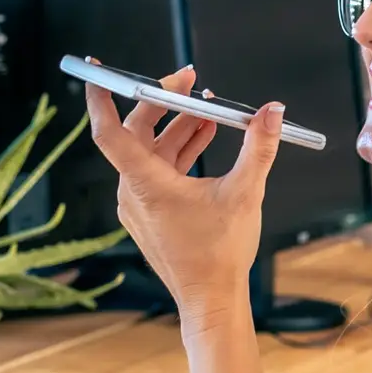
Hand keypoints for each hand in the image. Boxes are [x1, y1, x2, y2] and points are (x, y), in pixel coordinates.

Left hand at [84, 61, 284, 325]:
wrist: (210, 300)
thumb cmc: (220, 255)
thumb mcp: (245, 193)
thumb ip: (258, 147)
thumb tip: (272, 112)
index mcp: (146, 184)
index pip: (109, 132)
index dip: (102, 98)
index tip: (100, 72)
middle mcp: (134, 193)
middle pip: (136, 133)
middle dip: (163, 103)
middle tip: (188, 81)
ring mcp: (139, 206)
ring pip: (150, 153)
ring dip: (177, 128)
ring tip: (208, 109)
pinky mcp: (149, 215)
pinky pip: (157, 171)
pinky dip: (177, 152)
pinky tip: (204, 137)